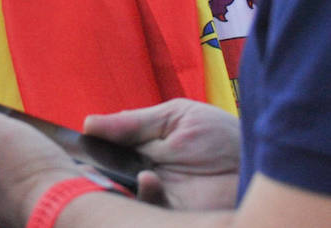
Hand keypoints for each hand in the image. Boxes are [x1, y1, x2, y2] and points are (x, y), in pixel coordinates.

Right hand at [84, 98, 239, 209]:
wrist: (259, 158)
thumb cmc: (219, 135)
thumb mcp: (173, 119)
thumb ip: (132, 123)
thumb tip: (88, 124)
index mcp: (144, 151)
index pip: (108, 155)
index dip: (90, 153)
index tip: (74, 148)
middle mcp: (148, 176)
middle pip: (110, 180)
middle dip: (94, 174)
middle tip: (83, 166)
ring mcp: (161, 199)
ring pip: (125, 199)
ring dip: (113, 187)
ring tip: (112, 171)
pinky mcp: (176, 216)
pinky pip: (151, 211)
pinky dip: (145, 197)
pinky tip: (148, 180)